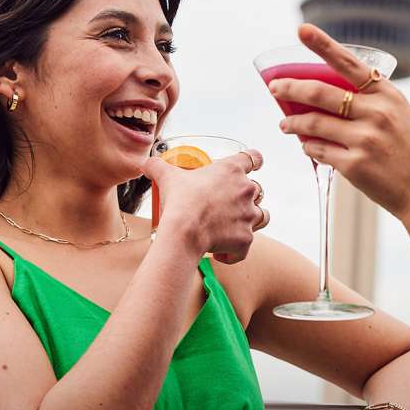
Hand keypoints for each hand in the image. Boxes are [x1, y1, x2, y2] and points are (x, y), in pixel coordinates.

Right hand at [142, 149, 268, 263]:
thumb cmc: (179, 201)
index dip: (254, 161)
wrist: (184, 232)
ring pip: (262, 215)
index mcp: (232, 170)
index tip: (253, 165)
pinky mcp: (247, 238)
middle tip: (225, 205)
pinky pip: (245, 246)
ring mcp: (249, 215)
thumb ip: (158, 166)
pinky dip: (235, 251)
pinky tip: (219, 252)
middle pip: (258, 189)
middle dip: (245, 197)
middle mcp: (247, 190)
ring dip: (250, 220)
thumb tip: (146, 162)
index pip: (254, 158)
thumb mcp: (167, 177)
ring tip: (231, 226)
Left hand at [272, 24, 409, 223]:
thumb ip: (369, 100)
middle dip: (290, 88)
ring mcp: (364, 139)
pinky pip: (318, 150)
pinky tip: (306, 145)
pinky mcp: (354, 165)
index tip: (302, 29)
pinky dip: (308, 146)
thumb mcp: (398, 114)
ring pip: (313, 123)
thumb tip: (325, 95)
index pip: (349, 63)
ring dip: (293, 123)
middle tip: (275, 88)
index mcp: (386, 94)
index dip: (323, 44)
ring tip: (285, 124)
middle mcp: (376, 113)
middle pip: (320, 92)